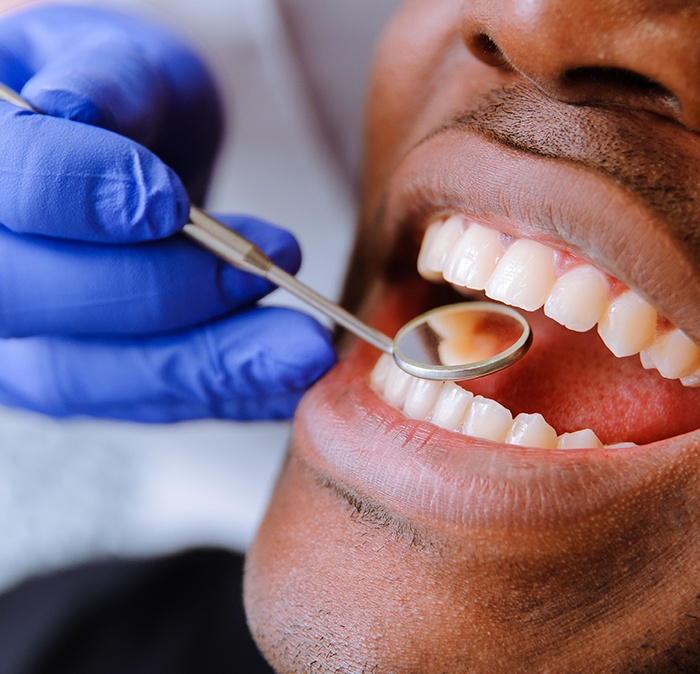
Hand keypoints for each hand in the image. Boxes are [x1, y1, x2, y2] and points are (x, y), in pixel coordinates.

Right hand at [0, 6, 334, 420]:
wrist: (127, 163)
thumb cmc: (125, 103)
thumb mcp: (122, 62)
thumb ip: (106, 79)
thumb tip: (77, 110)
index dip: (74, 192)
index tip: (168, 202)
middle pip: (27, 299)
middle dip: (157, 295)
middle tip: (263, 276)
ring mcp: (13, 336)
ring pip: (81, 375)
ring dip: (202, 369)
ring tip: (299, 352)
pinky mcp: (74, 375)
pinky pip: (137, 402)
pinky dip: (218, 394)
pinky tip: (283, 382)